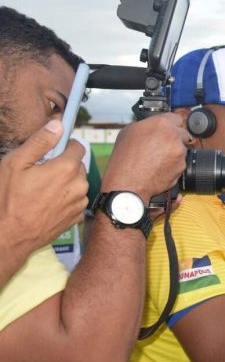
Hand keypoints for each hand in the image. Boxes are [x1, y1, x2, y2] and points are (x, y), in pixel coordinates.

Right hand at [0, 120, 87, 258]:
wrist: (9, 236)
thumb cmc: (8, 199)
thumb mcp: (16, 163)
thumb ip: (40, 141)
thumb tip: (58, 124)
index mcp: (67, 168)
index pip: (78, 146)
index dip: (64, 146)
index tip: (52, 150)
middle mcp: (79, 185)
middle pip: (77, 165)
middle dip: (63, 165)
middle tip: (40, 173)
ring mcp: (79, 203)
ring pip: (77, 183)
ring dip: (64, 182)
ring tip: (41, 191)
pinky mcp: (77, 217)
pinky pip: (75, 200)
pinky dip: (65, 199)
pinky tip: (46, 203)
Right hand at [102, 113, 188, 201]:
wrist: (128, 183)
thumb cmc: (125, 159)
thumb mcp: (128, 132)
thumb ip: (146, 125)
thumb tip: (151, 126)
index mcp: (161, 123)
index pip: (176, 118)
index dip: (171, 124)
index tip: (169, 129)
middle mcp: (173, 135)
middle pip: (182, 133)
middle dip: (174, 139)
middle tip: (162, 147)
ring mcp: (179, 151)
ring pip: (182, 149)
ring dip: (174, 153)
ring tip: (157, 160)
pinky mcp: (182, 166)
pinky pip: (180, 163)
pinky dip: (173, 165)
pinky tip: (160, 168)